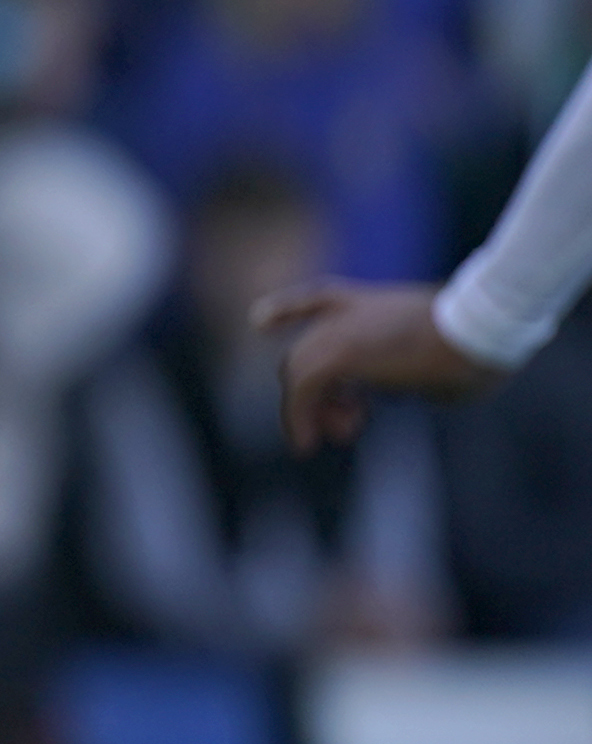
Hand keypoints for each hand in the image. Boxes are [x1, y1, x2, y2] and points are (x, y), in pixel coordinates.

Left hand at [258, 278, 494, 452]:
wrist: (482, 327)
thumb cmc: (480, 345)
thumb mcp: (443, 354)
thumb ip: (419, 367)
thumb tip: (411, 388)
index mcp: (370, 302)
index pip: (319, 300)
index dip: (286, 311)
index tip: (261, 322)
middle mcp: (348, 311)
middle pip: (307, 352)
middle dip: (316, 391)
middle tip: (349, 422)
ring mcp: (339, 329)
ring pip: (300, 371)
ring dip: (312, 409)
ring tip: (342, 434)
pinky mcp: (337, 354)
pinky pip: (302, 389)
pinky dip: (299, 417)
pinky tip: (307, 443)